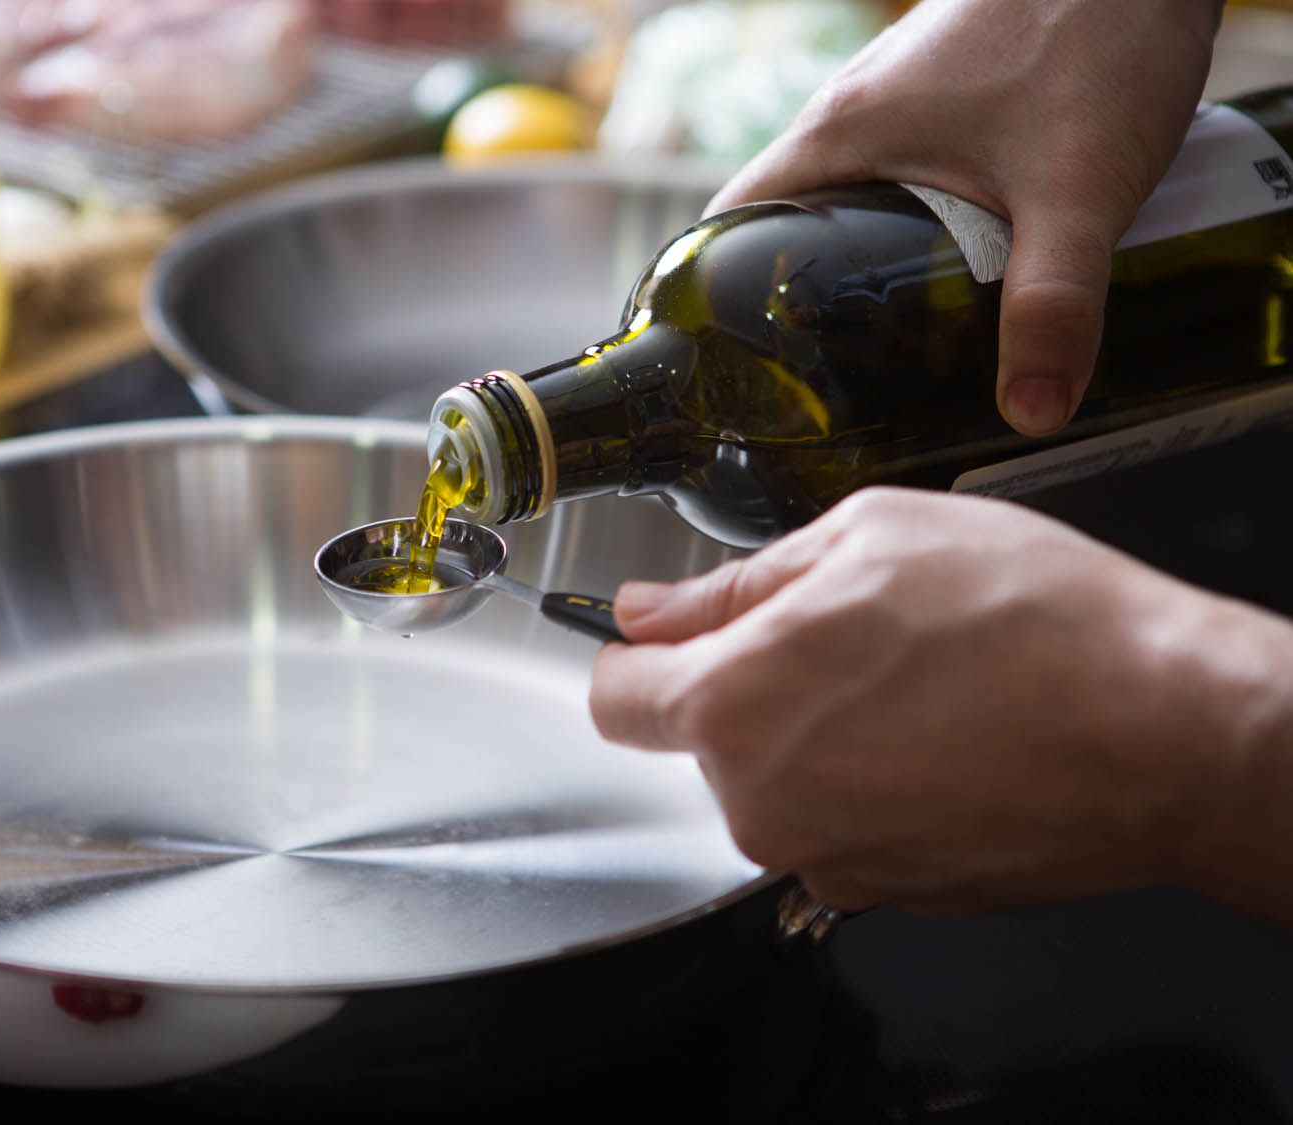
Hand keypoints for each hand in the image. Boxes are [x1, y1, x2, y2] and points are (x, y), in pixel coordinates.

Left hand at [590, 489, 1292, 921]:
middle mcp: (762, 802)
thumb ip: (734, 585)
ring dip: (816, 737)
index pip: (617, 698)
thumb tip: (653, 611)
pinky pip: (838, 825)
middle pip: (704, 740)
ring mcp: (823, 859)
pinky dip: (868, 786)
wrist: (1165, 733)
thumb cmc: (1036, 625)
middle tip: (849, 637)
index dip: (640, 657)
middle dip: (751, 687)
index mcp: (735, 705)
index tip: (673, 638)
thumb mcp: (868, 541)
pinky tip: (939, 740)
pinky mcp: (883, 891)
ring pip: (776, 783)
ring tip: (912, 686)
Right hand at [708, 0, 1220, 436]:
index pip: (725, 224)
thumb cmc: (1097, 32)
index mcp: (837, 136)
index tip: (731, 363)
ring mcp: (897, 99)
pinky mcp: (945, 92)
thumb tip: (1031, 414)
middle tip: (825, 377)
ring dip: (858, 263)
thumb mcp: (1077, 191)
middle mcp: (851, 114)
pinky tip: (962, 264)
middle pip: (784, 223)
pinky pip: (897, 174)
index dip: (710, 297)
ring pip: (846, 198)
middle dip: (797, 299)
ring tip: (892, 338)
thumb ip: (1054, 306)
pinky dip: (907, 225)